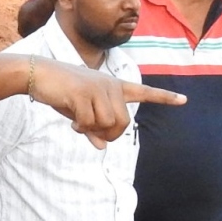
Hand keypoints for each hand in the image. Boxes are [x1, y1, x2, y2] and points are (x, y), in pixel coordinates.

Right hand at [29, 57, 184, 148]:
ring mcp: (98, 88)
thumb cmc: (60, 92)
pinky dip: (81, 127)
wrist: (37, 74)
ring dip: (92, 131)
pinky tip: (72, 122)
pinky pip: (90, 123)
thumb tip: (101, 146)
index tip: (184, 100)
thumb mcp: (79, 113)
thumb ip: (92, 128)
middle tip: (89, 132)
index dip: (164, 97)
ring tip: (78, 124)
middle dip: (108, 134)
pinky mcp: (84, 94)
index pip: (143, 92)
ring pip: (108, 125)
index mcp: (113, 86)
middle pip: (122, 123)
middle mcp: (110, 85)